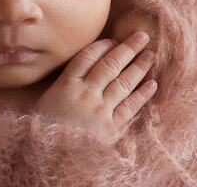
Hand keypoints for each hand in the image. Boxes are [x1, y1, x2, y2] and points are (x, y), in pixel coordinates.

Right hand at [34, 31, 157, 145]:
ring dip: (139, 67)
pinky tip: (152, 84)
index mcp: (65, 85)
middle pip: (109, 65)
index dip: (103, 46)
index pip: (88, 57)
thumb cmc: (44, 130)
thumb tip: (83, 71)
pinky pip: (130, 107)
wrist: (49, 160)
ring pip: (123, 83)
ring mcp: (99, 111)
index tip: (114, 40)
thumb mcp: (47, 102)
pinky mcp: (110, 129)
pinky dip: (142, 94)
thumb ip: (64, 85)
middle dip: (127, 48)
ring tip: (150, 55)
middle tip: (142, 36)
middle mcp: (84, 94)